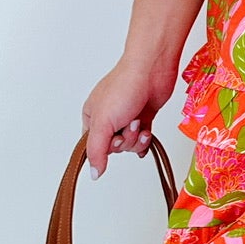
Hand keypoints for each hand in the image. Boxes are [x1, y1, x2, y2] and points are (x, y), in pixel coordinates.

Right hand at [81, 54, 177, 175]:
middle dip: (124, 140)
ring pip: (129, 145)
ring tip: (138, 121)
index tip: (112, 139)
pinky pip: (142, 141)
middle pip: (113, 148)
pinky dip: (145, 140)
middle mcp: (108, 118)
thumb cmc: (124, 87)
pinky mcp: (143, 118)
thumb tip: (94, 173)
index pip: (92, 147)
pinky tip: (146, 130)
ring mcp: (126, 118)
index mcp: (91, 116)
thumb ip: (96, 150)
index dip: (104, 148)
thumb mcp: (103, 121)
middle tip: (128, 124)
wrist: (153, 70)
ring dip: (136, 137)